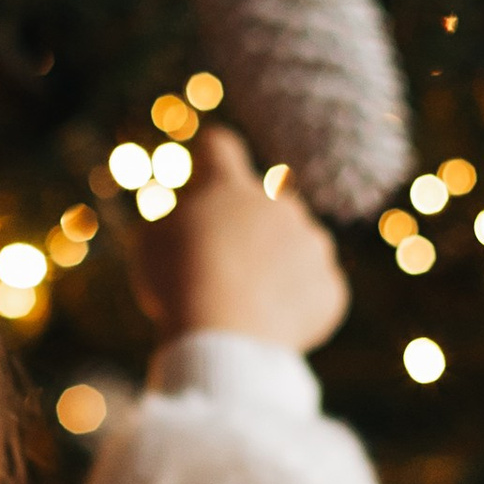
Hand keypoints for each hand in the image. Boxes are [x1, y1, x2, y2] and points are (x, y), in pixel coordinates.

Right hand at [131, 123, 348, 353]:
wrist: (226, 334)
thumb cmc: (179, 285)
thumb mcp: (153, 243)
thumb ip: (175, 222)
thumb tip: (192, 224)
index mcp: (230, 188)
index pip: (221, 149)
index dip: (213, 152)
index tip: (211, 152)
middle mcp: (279, 204)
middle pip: (265, 207)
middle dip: (249, 230)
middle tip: (224, 268)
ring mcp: (312, 244)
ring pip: (295, 248)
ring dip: (277, 266)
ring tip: (247, 304)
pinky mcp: (330, 286)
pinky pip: (314, 290)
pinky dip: (297, 305)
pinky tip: (271, 324)